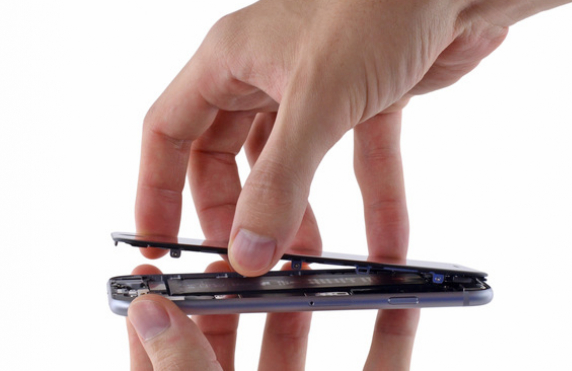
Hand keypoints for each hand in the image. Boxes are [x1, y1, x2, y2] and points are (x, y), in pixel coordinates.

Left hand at [126, 264, 417, 370]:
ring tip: (318, 250)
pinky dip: (394, 332)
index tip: (164, 258)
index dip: (167, 306)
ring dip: (318, 298)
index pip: (171, 354)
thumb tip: (148, 309)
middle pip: (243, 336)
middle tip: (253, 236)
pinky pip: (382, 368)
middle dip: (251, 285)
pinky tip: (401, 293)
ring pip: (307, 343)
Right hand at [135, 0, 509, 275]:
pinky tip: (384, 244)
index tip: (157, 241)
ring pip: (293, 165)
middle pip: (229, 159)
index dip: (156, 189)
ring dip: (301, 215)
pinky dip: (372, 201)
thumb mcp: (316, 99)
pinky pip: (359, 161)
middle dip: (237, 211)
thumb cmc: (377, 4)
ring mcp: (315, 89)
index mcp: (230, 60)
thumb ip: (279, 181)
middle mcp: (265, 74)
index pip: (169, 131)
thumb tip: (247, 250)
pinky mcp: (364, 100)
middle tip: (248, 257)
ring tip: (312, 264)